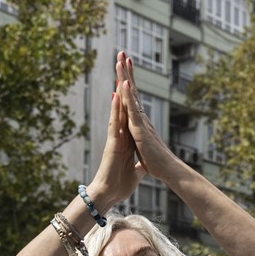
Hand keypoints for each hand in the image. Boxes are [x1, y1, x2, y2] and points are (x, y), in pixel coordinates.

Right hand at [88, 51, 148, 208]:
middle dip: (123, 82)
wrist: (109, 195)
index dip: (132, 95)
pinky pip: (115, 121)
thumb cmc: (119, 184)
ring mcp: (114, 136)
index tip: (133, 78)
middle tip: (123, 60)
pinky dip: (117, 107)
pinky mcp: (112, 142)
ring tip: (120, 68)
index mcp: (126, 138)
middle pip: (122, 103)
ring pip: (117, 107)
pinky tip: (118, 93)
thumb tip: (144, 163)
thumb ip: (138, 164)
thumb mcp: (135, 172)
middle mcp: (119, 133)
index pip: (130, 112)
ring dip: (119, 88)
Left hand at [116, 53, 175, 179]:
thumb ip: (143, 143)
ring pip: (131, 95)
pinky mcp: (140, 129)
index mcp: (140, 122)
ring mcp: (141, 121)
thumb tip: (144, 141)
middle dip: (126, 71)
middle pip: (132, 90)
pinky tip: (125, 82)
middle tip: (122, 53)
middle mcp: (141, 117)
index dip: (128, 82)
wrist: (168, 170)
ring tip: (121, 59)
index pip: (132, 98)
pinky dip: (128, 96)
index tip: (124, 67)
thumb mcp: (146, 149)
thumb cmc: (158, 163)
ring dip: (126, 76)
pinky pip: (133, 109)